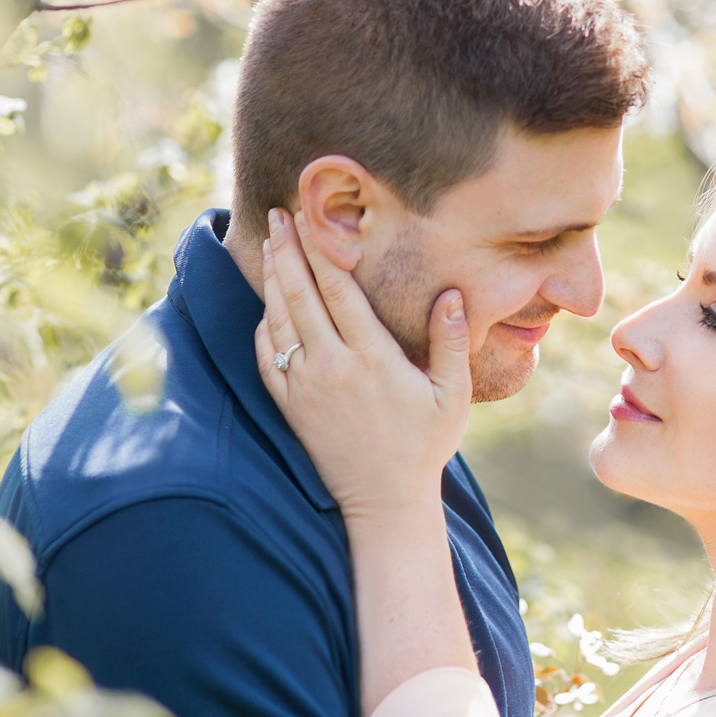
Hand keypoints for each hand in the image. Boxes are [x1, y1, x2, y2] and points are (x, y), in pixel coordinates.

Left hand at [254, 209, 470, 522]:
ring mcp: (305, 386)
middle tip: (277, 215)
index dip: (321, 249)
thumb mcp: (452, 395)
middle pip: (299, 294)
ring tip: (270, 246)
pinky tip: (267, 305)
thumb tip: (452, 294)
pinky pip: (267, 354)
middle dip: (287, 250)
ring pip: (278, 319)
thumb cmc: (424, 445)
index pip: (338, 289)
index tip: (311, 218)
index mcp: (371, 357)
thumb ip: (452, 342)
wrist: (385, 501)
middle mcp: (331, 366)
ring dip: (271, 279)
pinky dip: (264, 324)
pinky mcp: (290, 405)